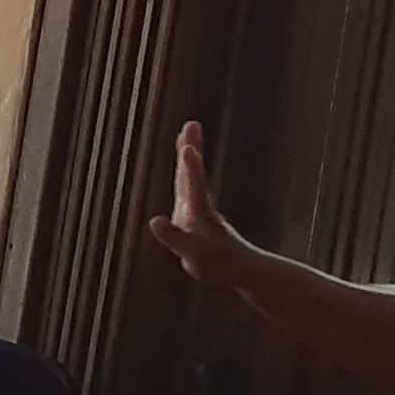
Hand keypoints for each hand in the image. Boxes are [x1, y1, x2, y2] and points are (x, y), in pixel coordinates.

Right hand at [146, 120, 270, 292]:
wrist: (239, 270)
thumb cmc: (216, 262)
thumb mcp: (192, 251)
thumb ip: (174, 236)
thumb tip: (155, 220)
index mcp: (199, 210)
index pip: (193, 182)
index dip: (190, 164)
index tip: (188, 144)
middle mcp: (198, 206)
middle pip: (192, 172)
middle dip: (191, 148)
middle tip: (192, 125)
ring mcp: (197, 211)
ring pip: (190, 179)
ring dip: (188, 158)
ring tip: (186, 142)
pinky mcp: (195, 219)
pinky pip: (188, 191)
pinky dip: (186, 176)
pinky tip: (182, 176)